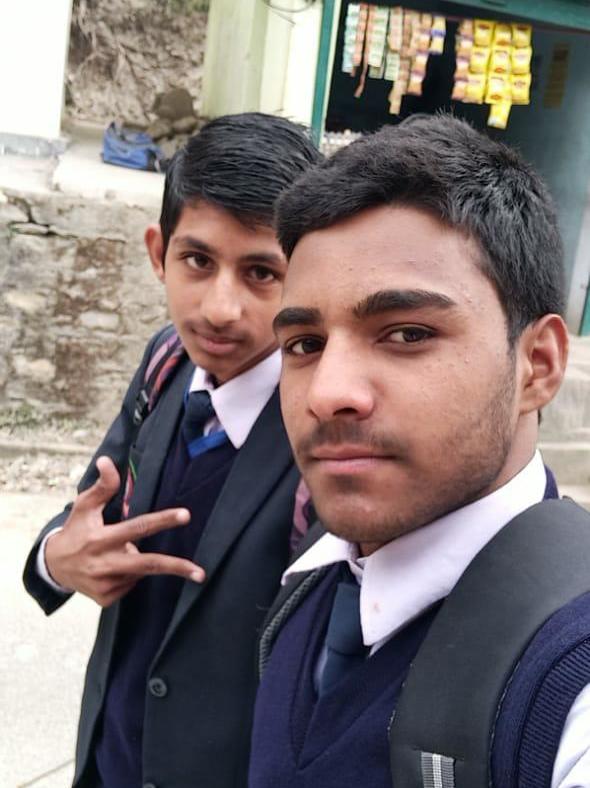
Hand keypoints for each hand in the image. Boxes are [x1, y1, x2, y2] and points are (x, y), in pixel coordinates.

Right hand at [45, 455, 204, 606]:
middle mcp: (104, 563)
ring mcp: (105, 583)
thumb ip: (102, 486)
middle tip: (201, 572)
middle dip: (177, 567)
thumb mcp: (84, 507)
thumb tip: (107, 461)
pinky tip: (114, 569)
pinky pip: (131, 585)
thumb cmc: (76, 531)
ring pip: (140, 572)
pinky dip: (130, 575)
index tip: (186, 515)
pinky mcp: (105, 598)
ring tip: (121, 553)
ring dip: (140, 562)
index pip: (138, 527)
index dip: (162, 521)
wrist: (54, 567)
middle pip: (149, 564)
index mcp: (101, 538)